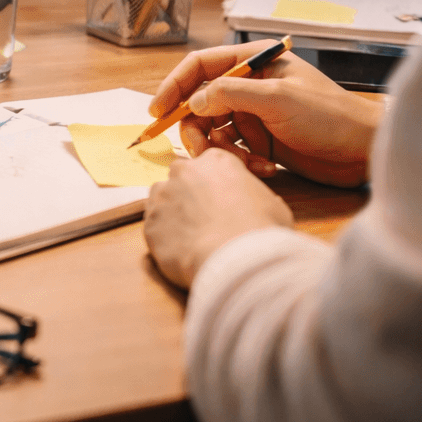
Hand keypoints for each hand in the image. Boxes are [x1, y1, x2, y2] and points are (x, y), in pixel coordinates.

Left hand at [144, 149, 293, 287]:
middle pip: (183, 177)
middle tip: (206, 219)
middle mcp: (183, 171)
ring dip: (174, 213)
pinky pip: (155, 226)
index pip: (212, 166)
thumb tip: (253, 205)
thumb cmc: (260, 231)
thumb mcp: (273, 206)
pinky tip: (183, 250)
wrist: (236, 260)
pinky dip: (166, 237)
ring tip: (194, 237)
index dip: (218, 185)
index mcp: (216, 161)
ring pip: (163, 199)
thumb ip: (254, 197)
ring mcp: (162, 195)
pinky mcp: (149, 221)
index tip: (223, 202)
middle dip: (191, 194)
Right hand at [148, 40, 380, 187]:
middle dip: (195, 128)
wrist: (366, 152)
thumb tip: (193, 102)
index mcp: (253, 61)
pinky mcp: (259, 140)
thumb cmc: (331, 116)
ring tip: (245, 163)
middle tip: (200, 151)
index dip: (174, 86)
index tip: (158, 111)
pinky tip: (263, 168)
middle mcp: (248, 84)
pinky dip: (239, 161)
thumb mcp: (279, 99)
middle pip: (199, 102)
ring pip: (211, 129)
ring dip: (220, 150)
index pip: (200, 66)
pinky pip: (230, 149)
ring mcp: (253, 113)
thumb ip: (231, 94)